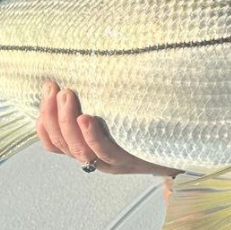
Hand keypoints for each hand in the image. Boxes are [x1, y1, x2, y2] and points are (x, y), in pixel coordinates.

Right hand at [36, 81, 180, 175]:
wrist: (186, 150)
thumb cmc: (150, 126)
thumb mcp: (121, 113)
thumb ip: (102, 99)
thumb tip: (87, 67)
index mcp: (89, 148)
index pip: (55, 142)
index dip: (44, 121)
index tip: (44, 93)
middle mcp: (96, 158)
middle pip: (63, 143)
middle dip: (53, 114)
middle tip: (55, 88)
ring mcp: (112, 162)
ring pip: (78, 148)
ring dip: (67, 121)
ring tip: (66, 96)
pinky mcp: (131, 161)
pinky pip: (105, 151)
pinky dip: (92, 136)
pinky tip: (86, 118)